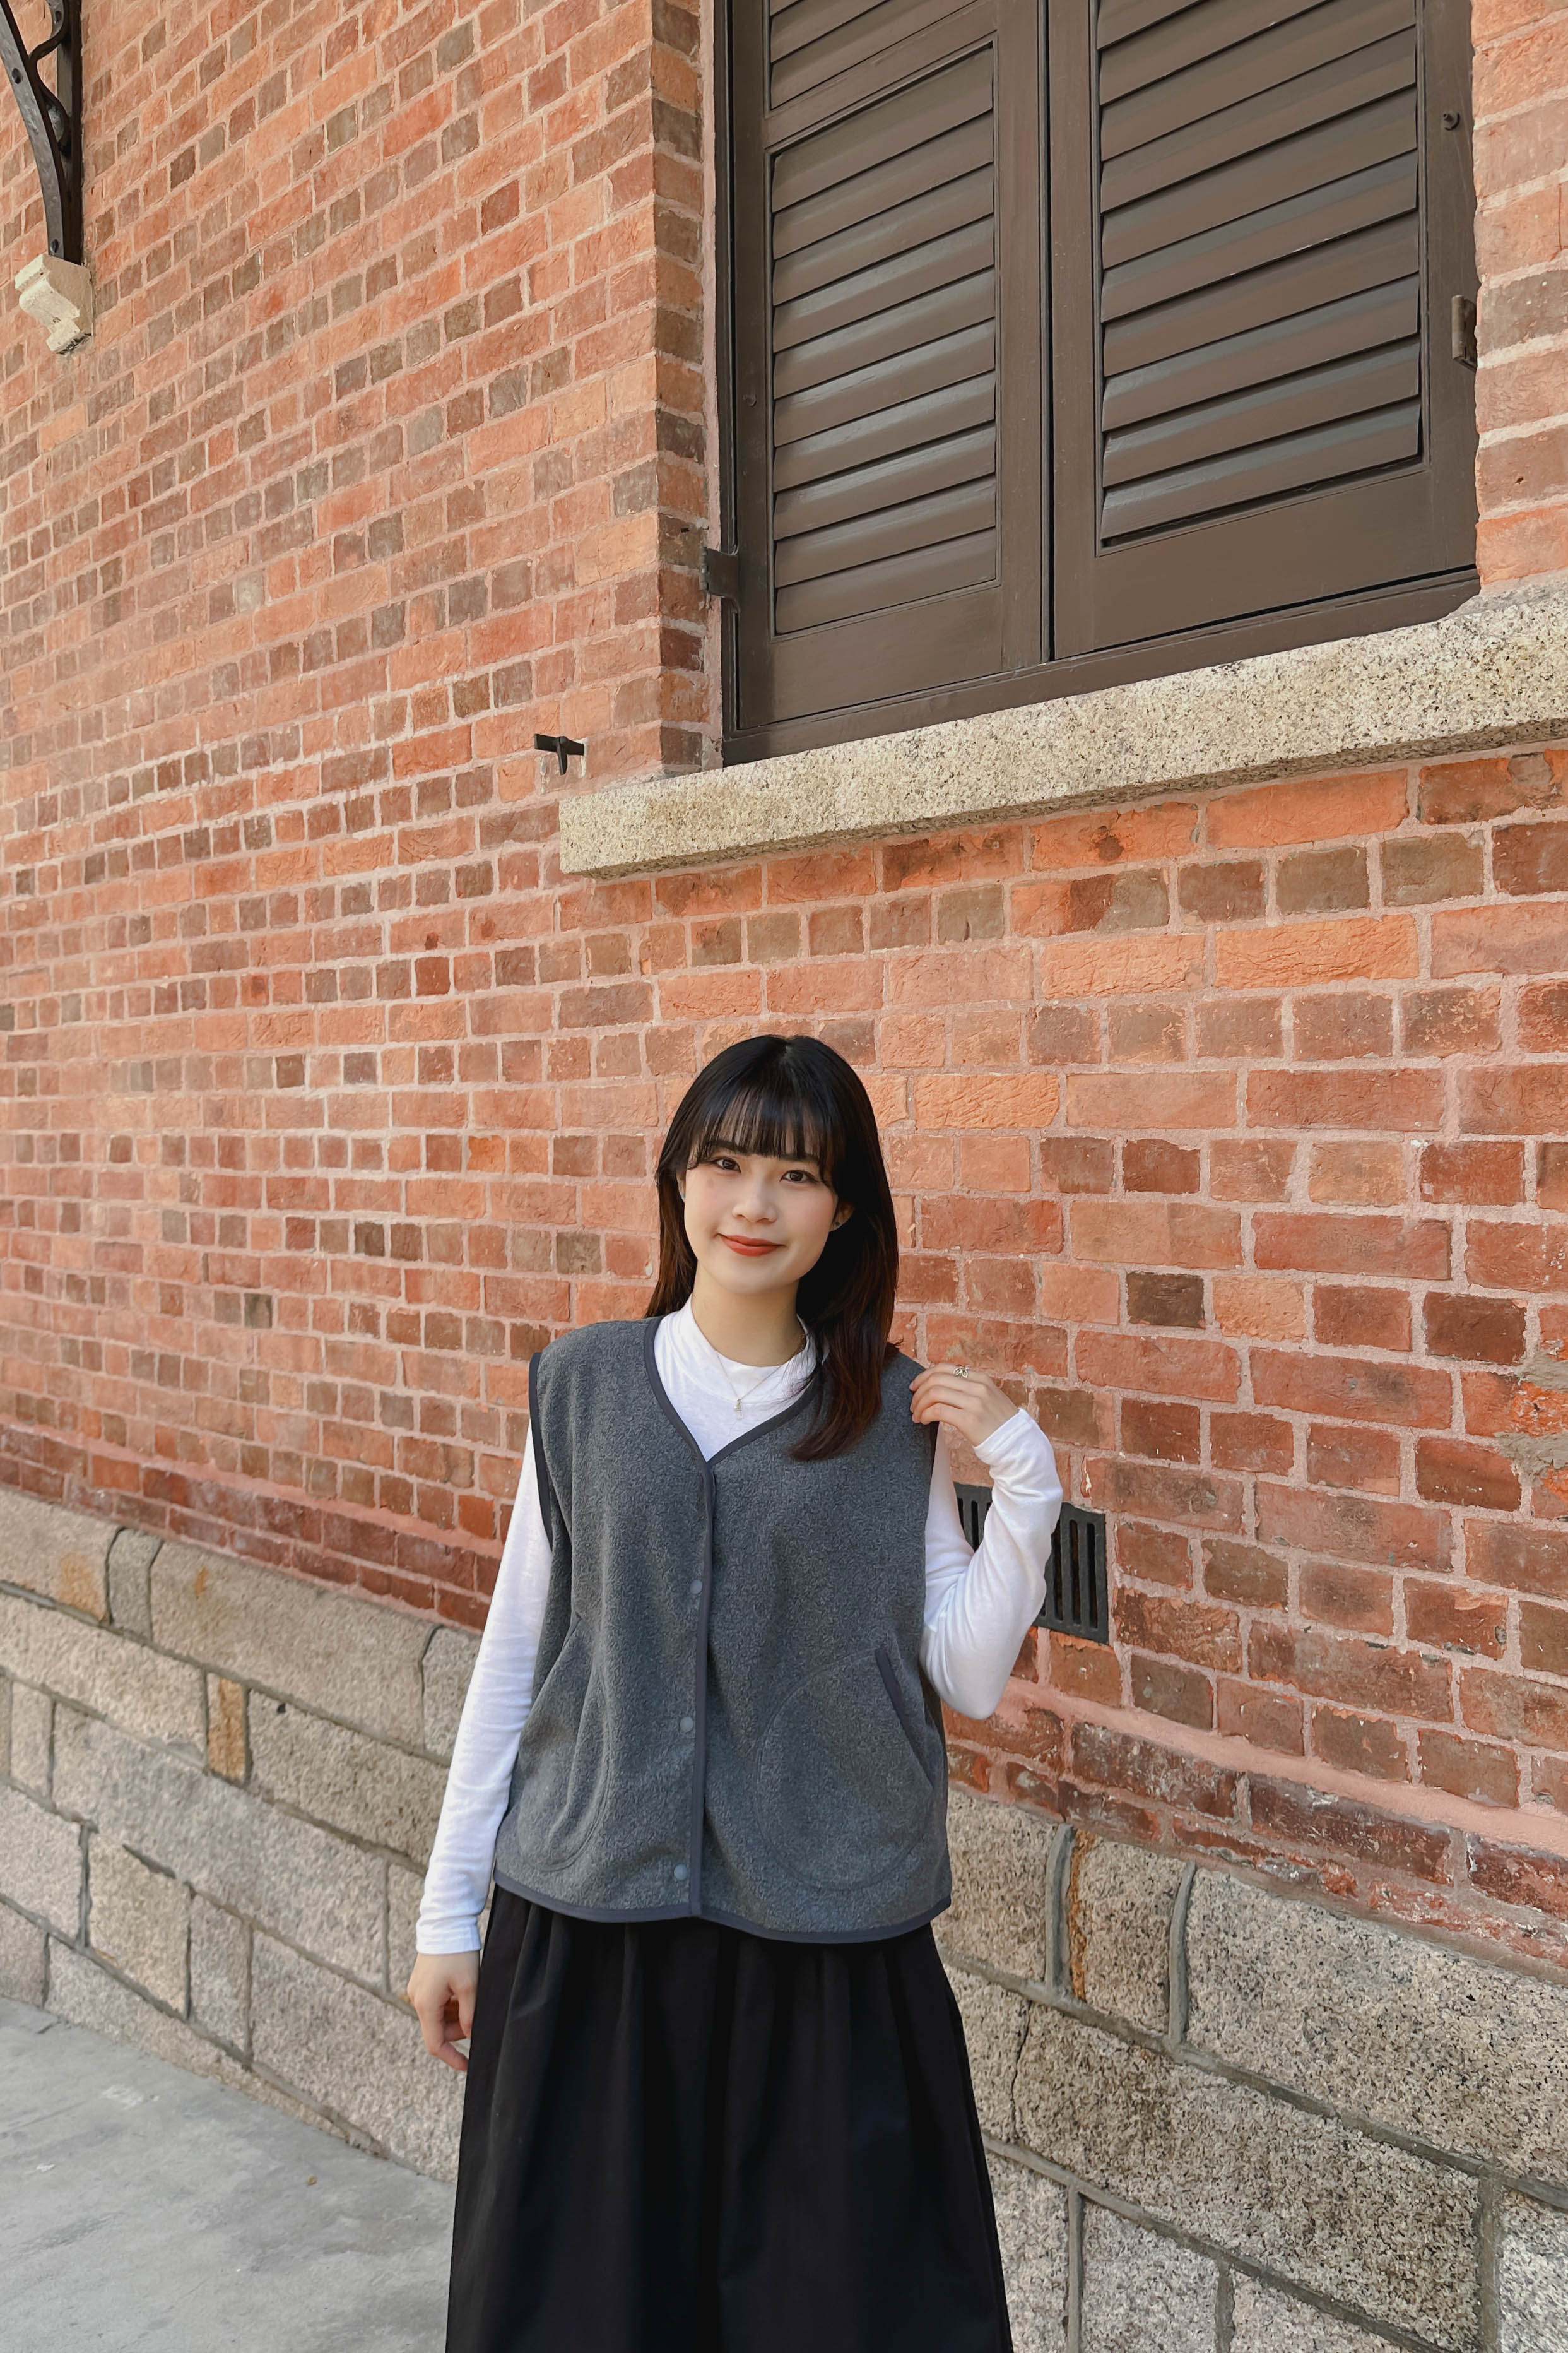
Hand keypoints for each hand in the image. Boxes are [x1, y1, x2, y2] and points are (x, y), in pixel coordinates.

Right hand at [406, 1950, 478, 2072]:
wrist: (445, 1923)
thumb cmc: (457, 1953)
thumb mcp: (469, 1985)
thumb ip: (469, 2014)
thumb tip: (470, 2034)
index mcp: (426, 2005)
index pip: (435, 2044)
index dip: (451, 2058)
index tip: (467, 2066)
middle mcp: (417, 2000)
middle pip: (438, 2029)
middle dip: (459, 2030)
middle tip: (478, 2018)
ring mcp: (418, 1990)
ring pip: (438, 2016)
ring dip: (456, 2015)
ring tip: (471, 1997)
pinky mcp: (422, 1982)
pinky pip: (436, 2003)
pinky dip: (450, 2004)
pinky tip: (463, 1991)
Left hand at [909, 1362, 1016, 1448]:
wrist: (1017, 1444)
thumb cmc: (999, 1424)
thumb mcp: (988, 1397)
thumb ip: (968, 1389)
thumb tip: (939, 1386)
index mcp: (981, 1378)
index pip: (945, 1368)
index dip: (925, 1375)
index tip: (915, 1386)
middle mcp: (978, 1387)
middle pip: (936, 1379)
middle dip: (919, 1391)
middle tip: (913, 1404)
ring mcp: (975, 1402)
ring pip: (934, 1393)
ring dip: (920, 1404)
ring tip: (917, 1415)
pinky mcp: (970, 1420)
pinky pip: (938, 1410)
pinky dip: (925, 1414)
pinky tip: (924, 1421)